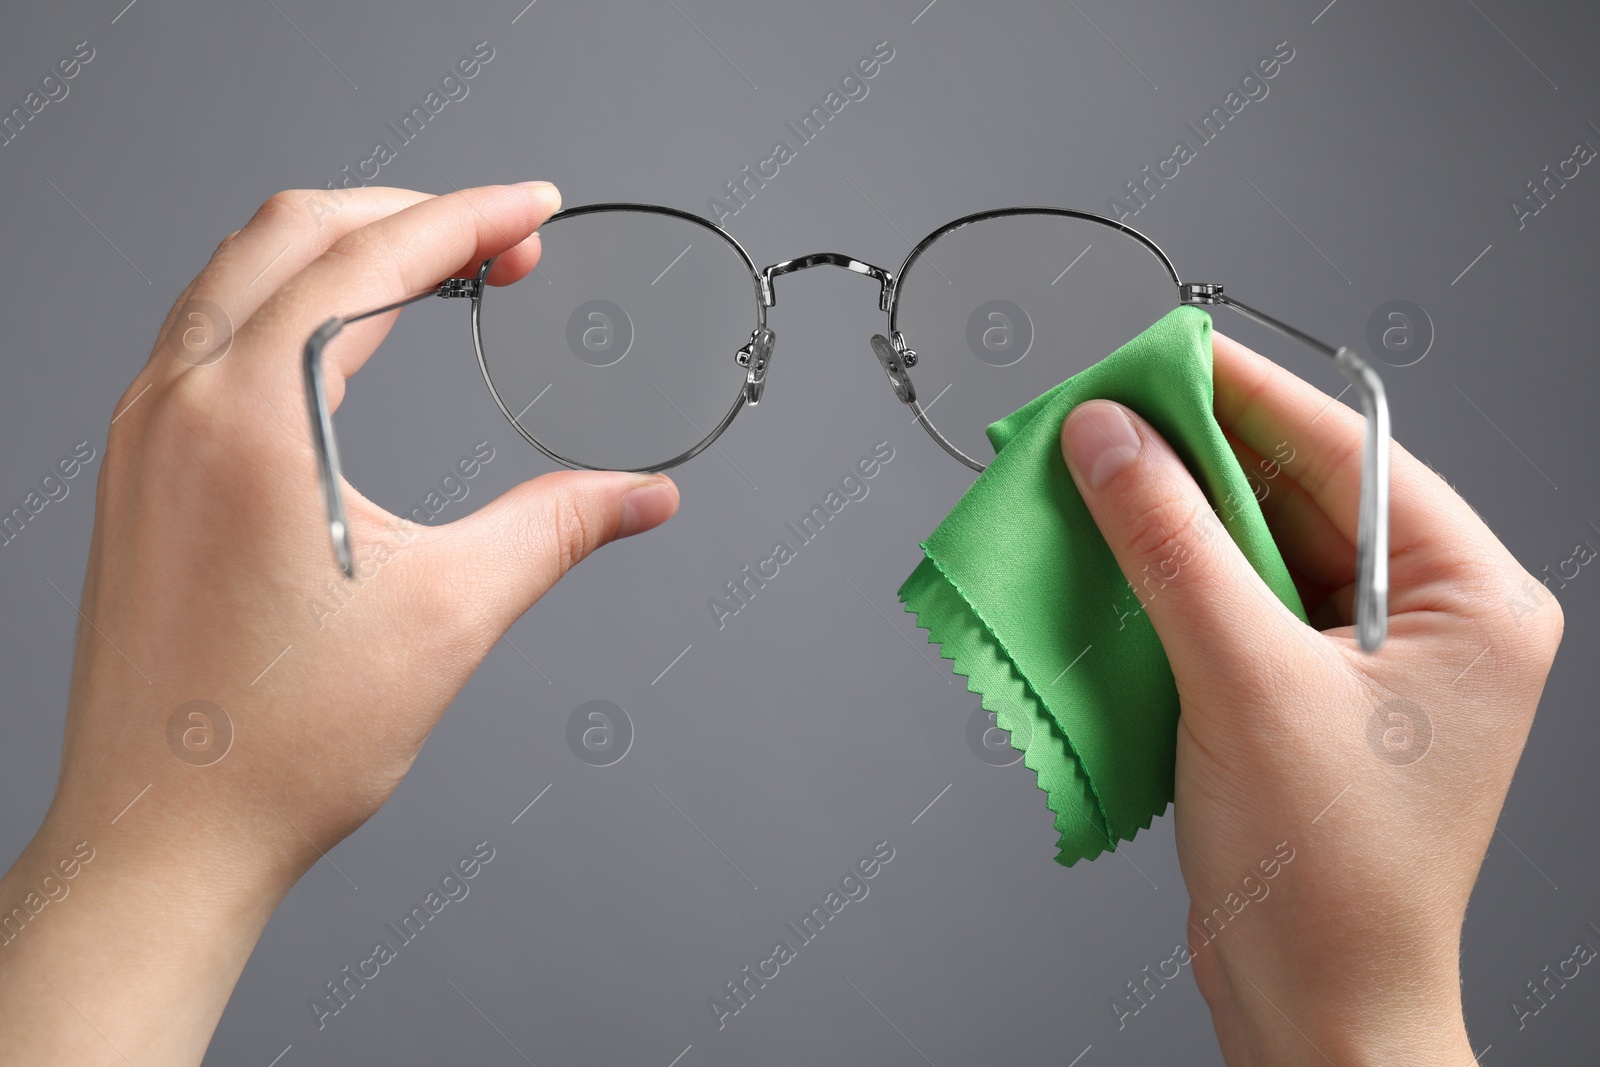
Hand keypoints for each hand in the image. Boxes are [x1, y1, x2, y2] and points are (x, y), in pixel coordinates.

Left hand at [0, 183, 679, 1064]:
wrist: (162, 837)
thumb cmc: (280, 744)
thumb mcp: (451, 616)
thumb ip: (558, 529)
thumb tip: (641, 497)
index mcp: (252, 414)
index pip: (372, 255)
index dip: (470, 216)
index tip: (533, 211)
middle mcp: (178, 401)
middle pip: (295, 229)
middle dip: (411, 215)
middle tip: (504, 248)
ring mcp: (142, 433)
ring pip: (241, 271)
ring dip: (344, 249)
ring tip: (435, 277)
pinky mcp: (135, 472)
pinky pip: (209, 332)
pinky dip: (289, 304)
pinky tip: (343, 348)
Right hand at [1060, 331, 1561, 1065]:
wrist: (1316, 1003)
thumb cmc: (1331, 876)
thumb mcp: (1244, 681)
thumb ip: (1170, 544)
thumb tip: (1111, 438)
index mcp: (1472, 598)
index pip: (1348, 454)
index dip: (1245, 396)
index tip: (1160, 353)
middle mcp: (1434, 618)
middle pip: (1299, 494)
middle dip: (1195, 460)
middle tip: (1103, 417)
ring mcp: (1372, 659)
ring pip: (1258, 547)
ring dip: (1173, 522)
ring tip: (1091, 481)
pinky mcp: (1311, 694)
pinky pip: (1236, 603)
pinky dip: (1171, 581)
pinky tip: (1113, 560)